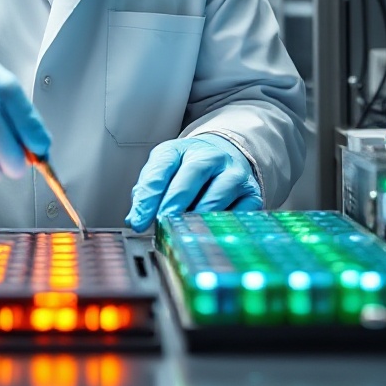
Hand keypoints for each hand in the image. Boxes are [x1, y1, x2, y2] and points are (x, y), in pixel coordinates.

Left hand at [125, 135, 261, 232]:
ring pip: (219, 191)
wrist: (226, 156)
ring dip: (200, 213)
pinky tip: (212, 234)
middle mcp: (209, 157)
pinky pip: (240, 210)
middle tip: (161, 222)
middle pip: (192, 174)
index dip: (148, 195)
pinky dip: (225, 224)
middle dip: (175, 200)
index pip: (162, 168)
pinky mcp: (251, 192)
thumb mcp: (164, 172)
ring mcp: (233, 173)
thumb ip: (147, 192)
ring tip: (185, 232)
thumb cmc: (188, 169)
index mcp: (180, 150)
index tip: (138, 221)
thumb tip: (135, 219)